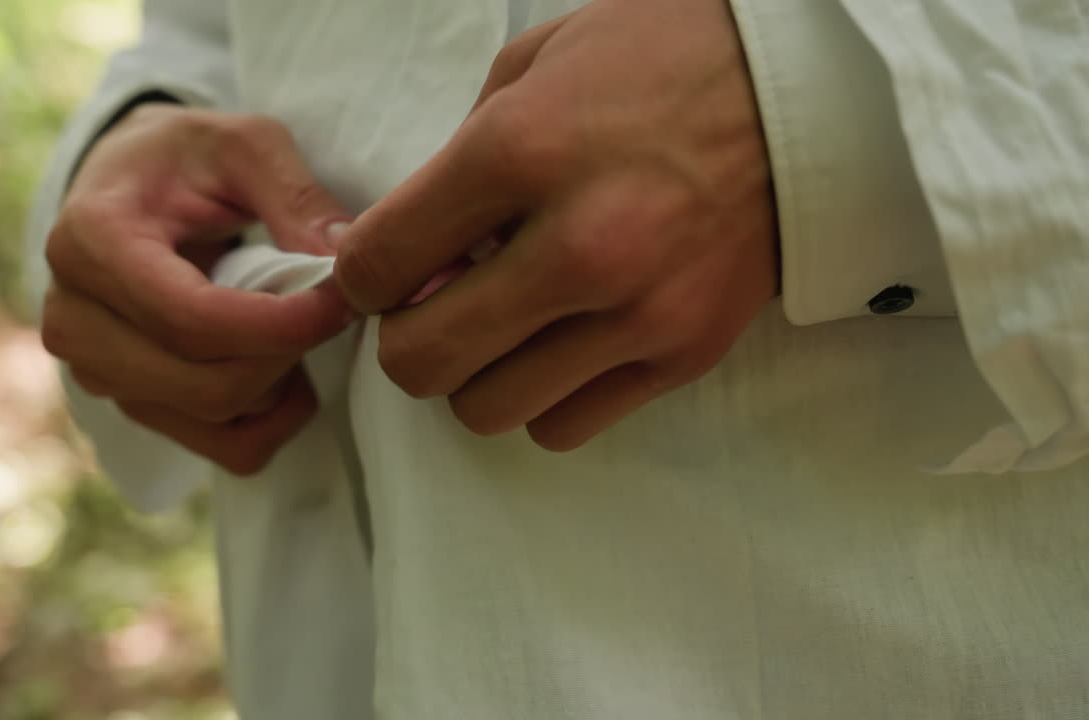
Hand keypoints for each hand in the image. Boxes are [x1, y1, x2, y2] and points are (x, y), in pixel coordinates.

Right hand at [42, 104, 352, 473]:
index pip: (191, 319)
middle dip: (286, 354)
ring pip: (218, 420)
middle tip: (330, 307)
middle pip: (205, 385)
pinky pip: (227, 449)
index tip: (341, 300)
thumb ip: (295, 192)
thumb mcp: (245, 143)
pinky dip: (273, 419)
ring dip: (280, 382)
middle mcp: (75, 319)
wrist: (129, 186)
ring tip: (295, 322)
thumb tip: (340, 257)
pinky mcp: (132, 406)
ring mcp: (96, 372)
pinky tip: (282, 364)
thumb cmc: (185, 159)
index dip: (279, 325)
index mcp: (90, 241)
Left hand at [334, 0, 777, 450]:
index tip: (383, 270)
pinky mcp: (685, 354)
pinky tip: (559, 344)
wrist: (809, 94)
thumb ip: (452, 163)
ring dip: (475, 375)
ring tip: (501, 326)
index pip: (379, 264)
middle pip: (422, 362)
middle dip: (406, 340)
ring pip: (489, 410)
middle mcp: (580, 245)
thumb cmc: (659, 62)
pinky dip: (544, 396)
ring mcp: (639, 312)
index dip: (360, 277)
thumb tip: (404, 253)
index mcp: (523, 152)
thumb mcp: (532, 68)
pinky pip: (566, 425)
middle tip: (433, 307)